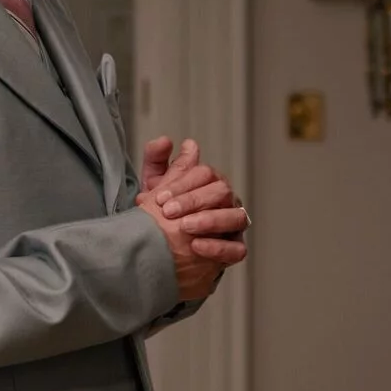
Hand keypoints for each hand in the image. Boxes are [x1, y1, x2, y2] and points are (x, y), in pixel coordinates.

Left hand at [139, 138, 247, 261]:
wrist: (161, 248)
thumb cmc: (161, 213)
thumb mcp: (153, 187)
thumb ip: (156, 161)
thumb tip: (165, 141)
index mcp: (210, 182)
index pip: (206, 174)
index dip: (183, 184)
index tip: (160, 197)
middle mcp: (226, 201)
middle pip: (222, 192)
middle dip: (194, 201)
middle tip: (168, 212)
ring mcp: (233, 225)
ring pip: (236, 217)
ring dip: (209, 221)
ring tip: (185, 226)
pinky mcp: (234, 250)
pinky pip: (237, 249)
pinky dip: (218, 247)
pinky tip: (196, 246)